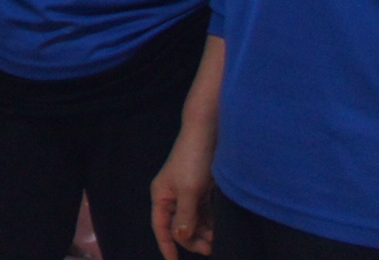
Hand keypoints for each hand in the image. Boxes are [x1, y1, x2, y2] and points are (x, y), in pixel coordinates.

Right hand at [151, 125, 215, 255]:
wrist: (208, 131)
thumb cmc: (193, 160)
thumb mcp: (189, 191)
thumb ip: (184, 216)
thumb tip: (180, 237)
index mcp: (162, 195)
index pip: (160, 227)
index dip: (167, 246)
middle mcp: (172, 195)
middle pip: (178, 225)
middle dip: (191, 240)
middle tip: (209, 250)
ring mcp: (186, 192)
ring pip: (192, 220)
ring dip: (202, 232)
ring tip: (215, 242)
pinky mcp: (200, 188)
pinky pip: (202, 212)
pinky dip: (208, 222)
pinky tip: (217, 230)